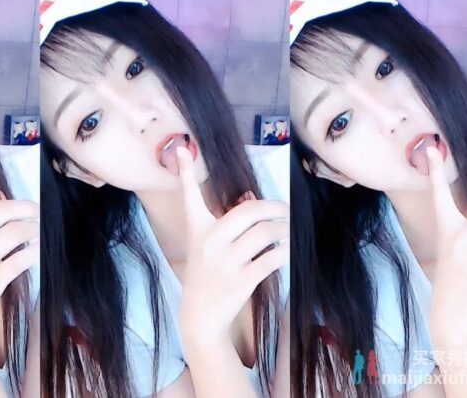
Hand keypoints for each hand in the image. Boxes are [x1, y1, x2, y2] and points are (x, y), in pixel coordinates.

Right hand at [175, 147, 288, 346]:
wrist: (200, 316)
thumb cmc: (207, 274)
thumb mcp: (208, 246)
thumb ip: (229, 223)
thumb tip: (254, 198)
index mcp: (198, 229)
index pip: (190, 196)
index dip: (186, 172)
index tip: (182, 149)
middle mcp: (210, 242)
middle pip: (249, 211)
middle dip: (274, 208)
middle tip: (284, 210)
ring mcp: (226, 261)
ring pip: (266, 233)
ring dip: (282, 231)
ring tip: (285, 233)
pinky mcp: (243, 279)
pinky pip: (273, 257)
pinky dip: (284, 251)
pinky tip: (284, 250)